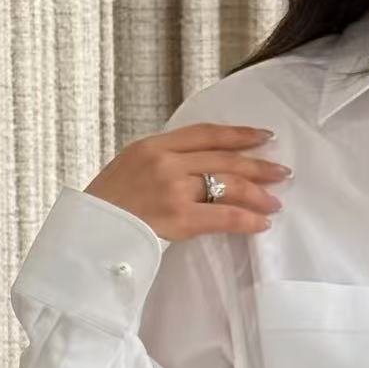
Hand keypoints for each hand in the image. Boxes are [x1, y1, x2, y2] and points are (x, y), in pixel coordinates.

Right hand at [84, 123, 290, 241]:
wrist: (86, 234)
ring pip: (229, 185)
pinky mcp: (179, 217)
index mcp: (152, 145)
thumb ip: (162, 161)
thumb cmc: (106, 206)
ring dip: (258, 194)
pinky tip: (261, 223)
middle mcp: (165, 161)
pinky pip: (224, 215)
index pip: (206, 133)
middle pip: (225, 158)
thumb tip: (199, 164)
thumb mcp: (129, 167)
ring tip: (275, 202)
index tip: (263, 136)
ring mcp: (173, 188)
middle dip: (258, 166)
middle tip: (282, 172)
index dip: (239, 134)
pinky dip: (247, 220)